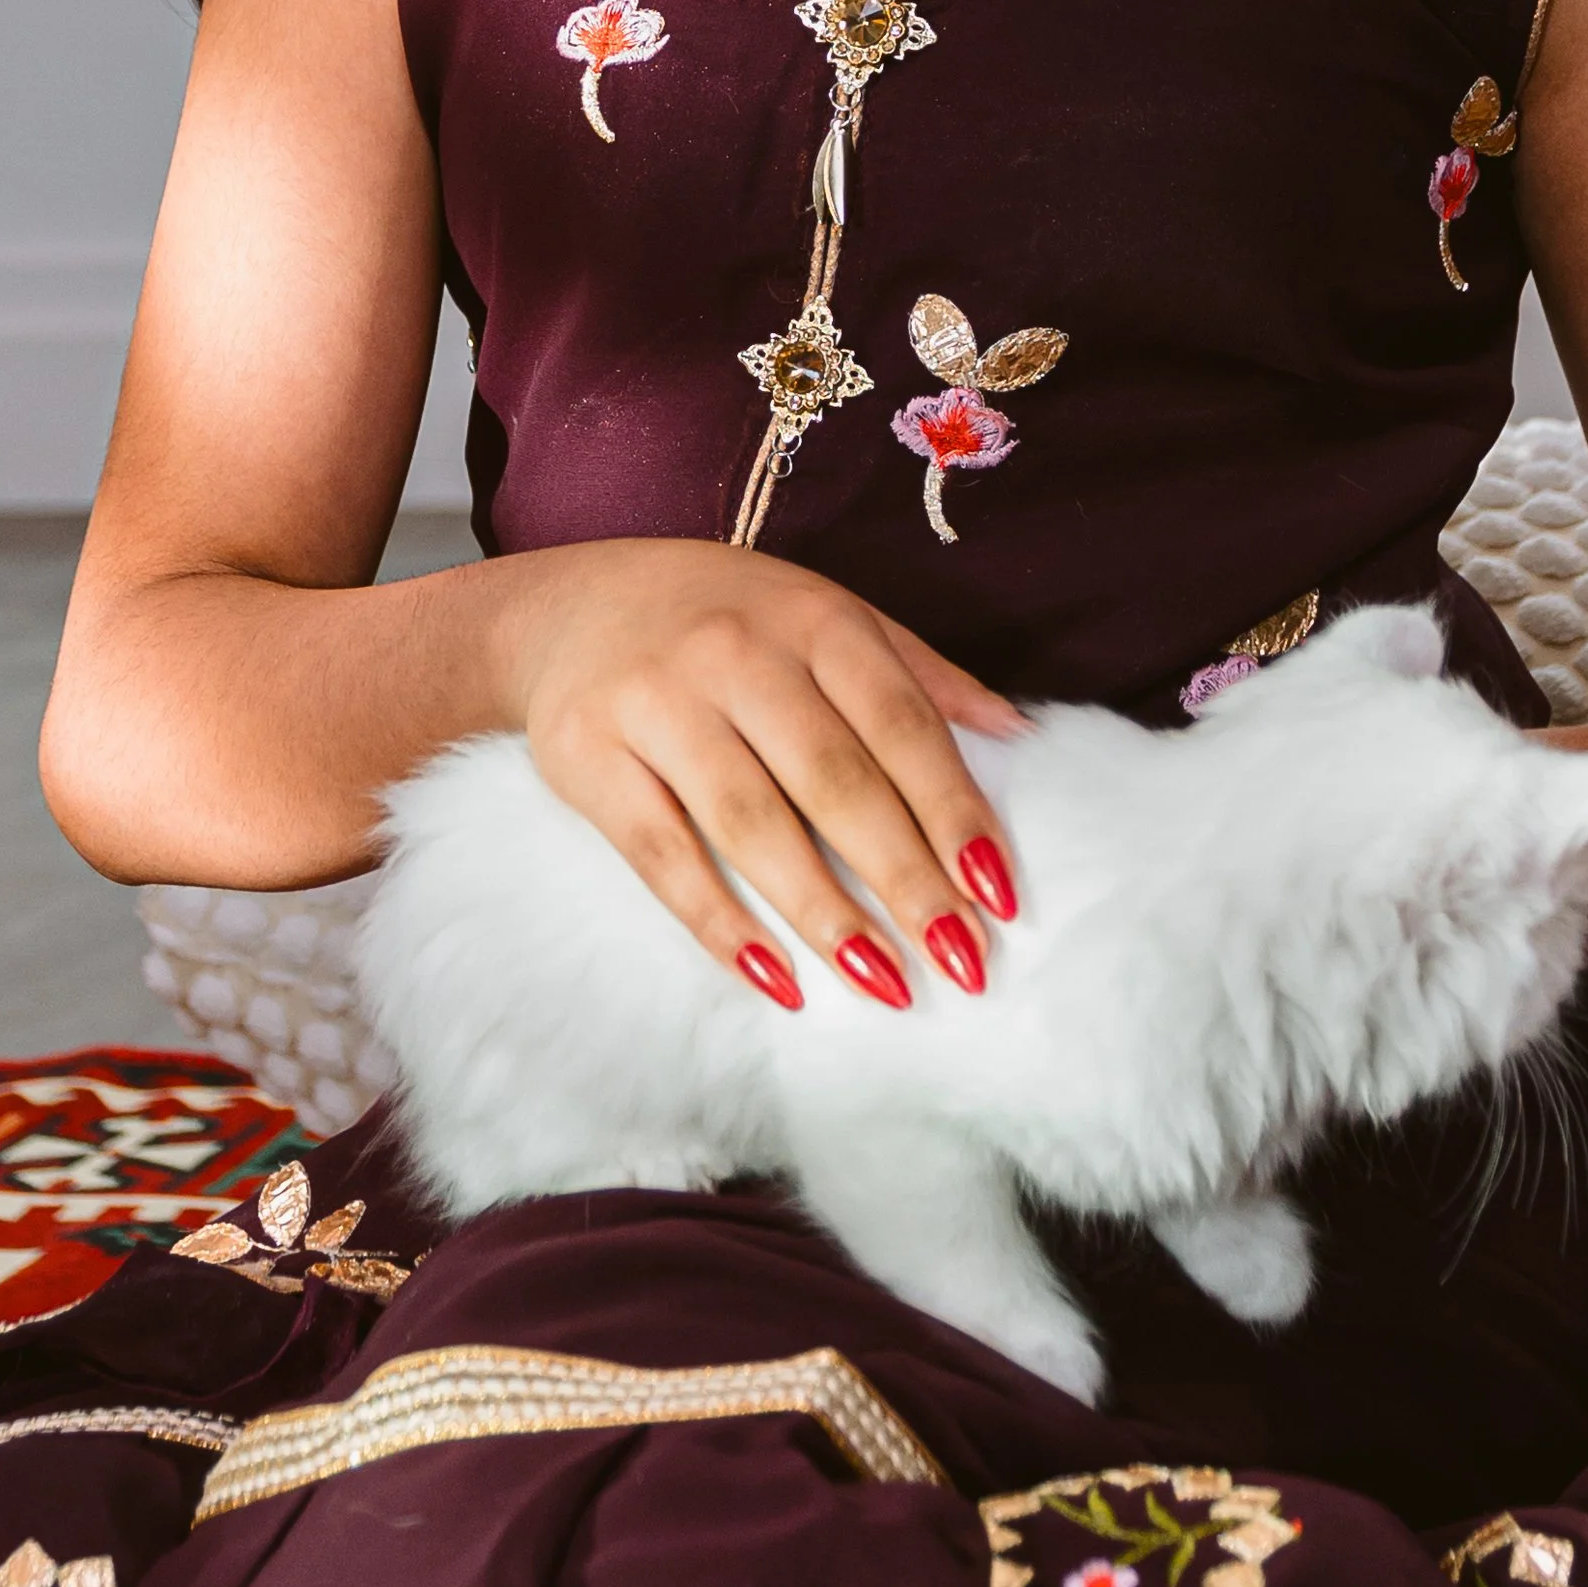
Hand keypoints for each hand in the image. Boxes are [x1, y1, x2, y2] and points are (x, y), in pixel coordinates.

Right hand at [504, 538, 1025, 1006]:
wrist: (569, 605)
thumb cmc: (725, 620)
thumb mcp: (824, 615)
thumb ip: (919, 674)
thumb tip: (1018, 735)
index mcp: (814, 619)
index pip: (901, 726)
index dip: (954, 812)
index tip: (1000, 894)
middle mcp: (737, 654)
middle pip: (835, 781)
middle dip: (904, 878)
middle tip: (960, 958)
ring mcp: (658, 704)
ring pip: (753, 824)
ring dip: (824, 913)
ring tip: (883, 981)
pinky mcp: (590, 756)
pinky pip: (662, 855)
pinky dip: (719, 923)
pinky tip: (775, 978)